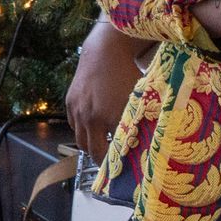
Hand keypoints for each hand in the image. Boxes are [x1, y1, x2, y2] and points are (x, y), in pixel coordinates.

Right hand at [67, 22, 151, 157]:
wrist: (105, 51)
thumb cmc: (127, 73)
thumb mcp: (140, 98)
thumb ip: (142, 120)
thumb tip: (150, 141)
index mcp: (110, 117)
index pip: (114, 150)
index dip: (120, 161)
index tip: (126, 169)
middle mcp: (90, 117)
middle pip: (93, 151)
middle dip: (102, 160)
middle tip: (112, 165)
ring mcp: (77, 111)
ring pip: (80, 141)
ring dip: (91, 146)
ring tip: (102, 146)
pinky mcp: (70, 103)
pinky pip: (74, 126)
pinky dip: (83, 130)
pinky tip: (94, 127)